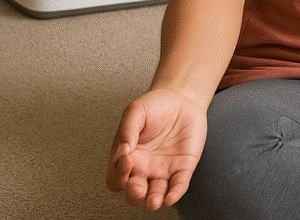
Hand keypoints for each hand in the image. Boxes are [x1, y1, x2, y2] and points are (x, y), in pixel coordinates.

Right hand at [106, 88, 207, 208]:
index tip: (127, 159)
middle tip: (137, 185)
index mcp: (128, 158)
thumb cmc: (155, 105)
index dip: (118, 174)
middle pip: (134, 193)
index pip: (116, 178)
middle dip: (134, 194)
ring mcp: (163, 170)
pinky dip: (175, 193)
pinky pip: (178, 185)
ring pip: (155, 194)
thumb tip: (122, 149)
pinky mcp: (183, 167)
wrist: (182, 98)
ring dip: (153, 200)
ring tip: (153, 200)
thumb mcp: (136, 111)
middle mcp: (144, 168)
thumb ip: (127, 129)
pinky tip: (171, 197)